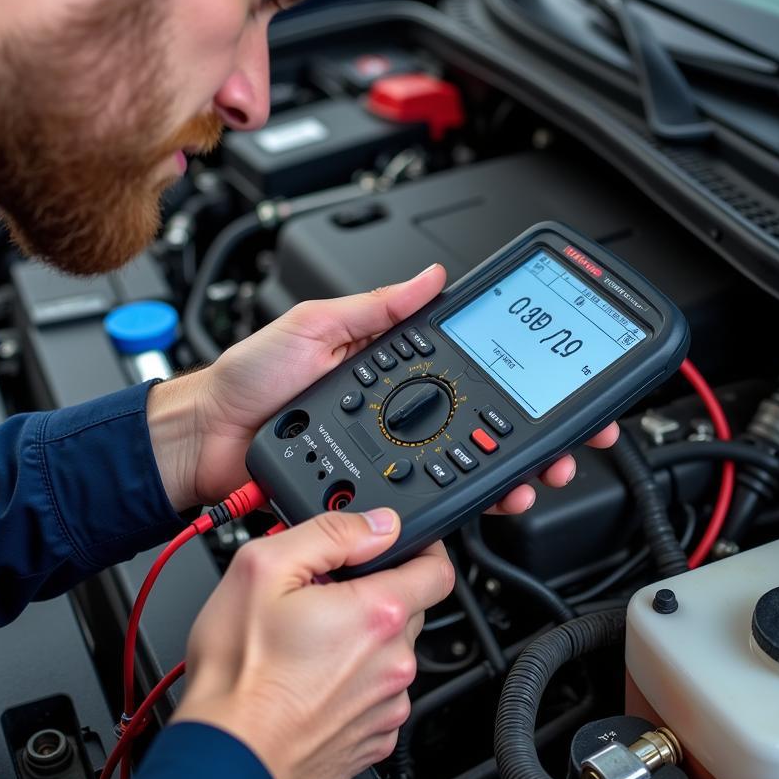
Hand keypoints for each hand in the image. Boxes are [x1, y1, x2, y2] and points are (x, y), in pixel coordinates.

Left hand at [148, 263, 618, 510]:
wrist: (208, 440)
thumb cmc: (250, 377)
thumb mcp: (314, 324)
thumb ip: (374, 307)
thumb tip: (430, 278)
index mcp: (387, 361)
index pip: (466, 362)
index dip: (517, 373)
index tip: (560, 381)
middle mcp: (395, 408)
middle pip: (481, 421)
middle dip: (534, 434)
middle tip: (570, 442)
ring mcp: (388, 450)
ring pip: (464, 463)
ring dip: (510, 471)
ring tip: (537, 475)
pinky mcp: (373, 488)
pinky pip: (426, 496)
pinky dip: (464, 501)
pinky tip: (489, 500)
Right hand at [172, 508, 453, 778]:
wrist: (227, 757)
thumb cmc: (238, 673)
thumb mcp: (264, 568)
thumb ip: (330, 533)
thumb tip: (377, 524)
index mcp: (377, 614)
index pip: (438, 569)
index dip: (420, 548)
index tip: (395, 547)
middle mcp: (394, 662)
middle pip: (409, 607)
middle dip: (373, 593)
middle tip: (323, 597)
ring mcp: (387, 705)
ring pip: (391, 651)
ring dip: (363, 639)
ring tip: (308, 643)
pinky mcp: (374, 739)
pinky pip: (378, 693)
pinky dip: (355, 681)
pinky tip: (312, 679)